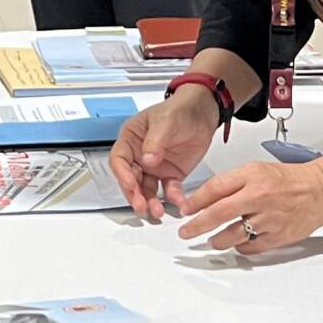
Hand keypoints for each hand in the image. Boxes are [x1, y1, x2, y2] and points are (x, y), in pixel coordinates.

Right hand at [110, 87, 219, 221]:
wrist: (203, 113)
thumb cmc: (179, 109)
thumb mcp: (165, 121)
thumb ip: (155, 141)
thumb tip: (146, 160)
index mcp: (131, 139)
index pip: (119, 161)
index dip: (123, 175)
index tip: (131, 186)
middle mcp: (139, 156)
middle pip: (131, 180)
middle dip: (135, 195)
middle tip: (142, 207)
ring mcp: (155, 168)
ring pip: (148, 190)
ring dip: (151, 202)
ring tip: (158, 213)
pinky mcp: (171, 175)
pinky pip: (169, 190)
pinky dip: (173, 199)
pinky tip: (179, 204)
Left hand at [175, 157, 322, 254]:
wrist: (319, 191)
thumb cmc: (287, 181)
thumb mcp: (255, 170)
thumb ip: (231, 183)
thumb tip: (204, 199)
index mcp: (252, 176)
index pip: (216, 188)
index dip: (195, 201)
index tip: (185, 210)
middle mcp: (260, 196)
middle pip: (219, 214)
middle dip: (197, 226)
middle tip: (186, 232)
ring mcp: (269, 218)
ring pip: (233, 235)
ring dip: (217, 241)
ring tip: (212, 241)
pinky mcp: (278, 236)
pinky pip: (250, 247)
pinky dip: (240, 248)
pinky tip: (238, 243)